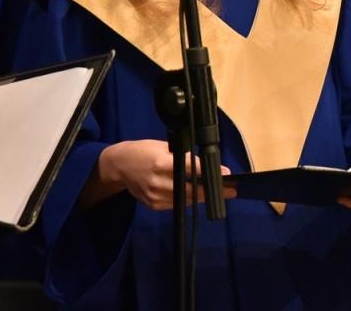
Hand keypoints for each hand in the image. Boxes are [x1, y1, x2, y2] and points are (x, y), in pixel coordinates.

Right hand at [95, 140, 235, 210]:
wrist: (118, 165)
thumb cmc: (142, 150)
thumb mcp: (162, 146)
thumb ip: (181, 155)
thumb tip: (203, 164)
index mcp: (160, 163)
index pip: (190, 169)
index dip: (209, 173)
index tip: (226, 175)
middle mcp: (157, 182)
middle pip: (191, 190)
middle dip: (212, 191)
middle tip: (231, 191)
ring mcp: (154, 196)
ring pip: (185, 200)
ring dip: (202, 197)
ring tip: (219, 194)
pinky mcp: (152, 205)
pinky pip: (175, 204)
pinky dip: (187, 200)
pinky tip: (198, 196)